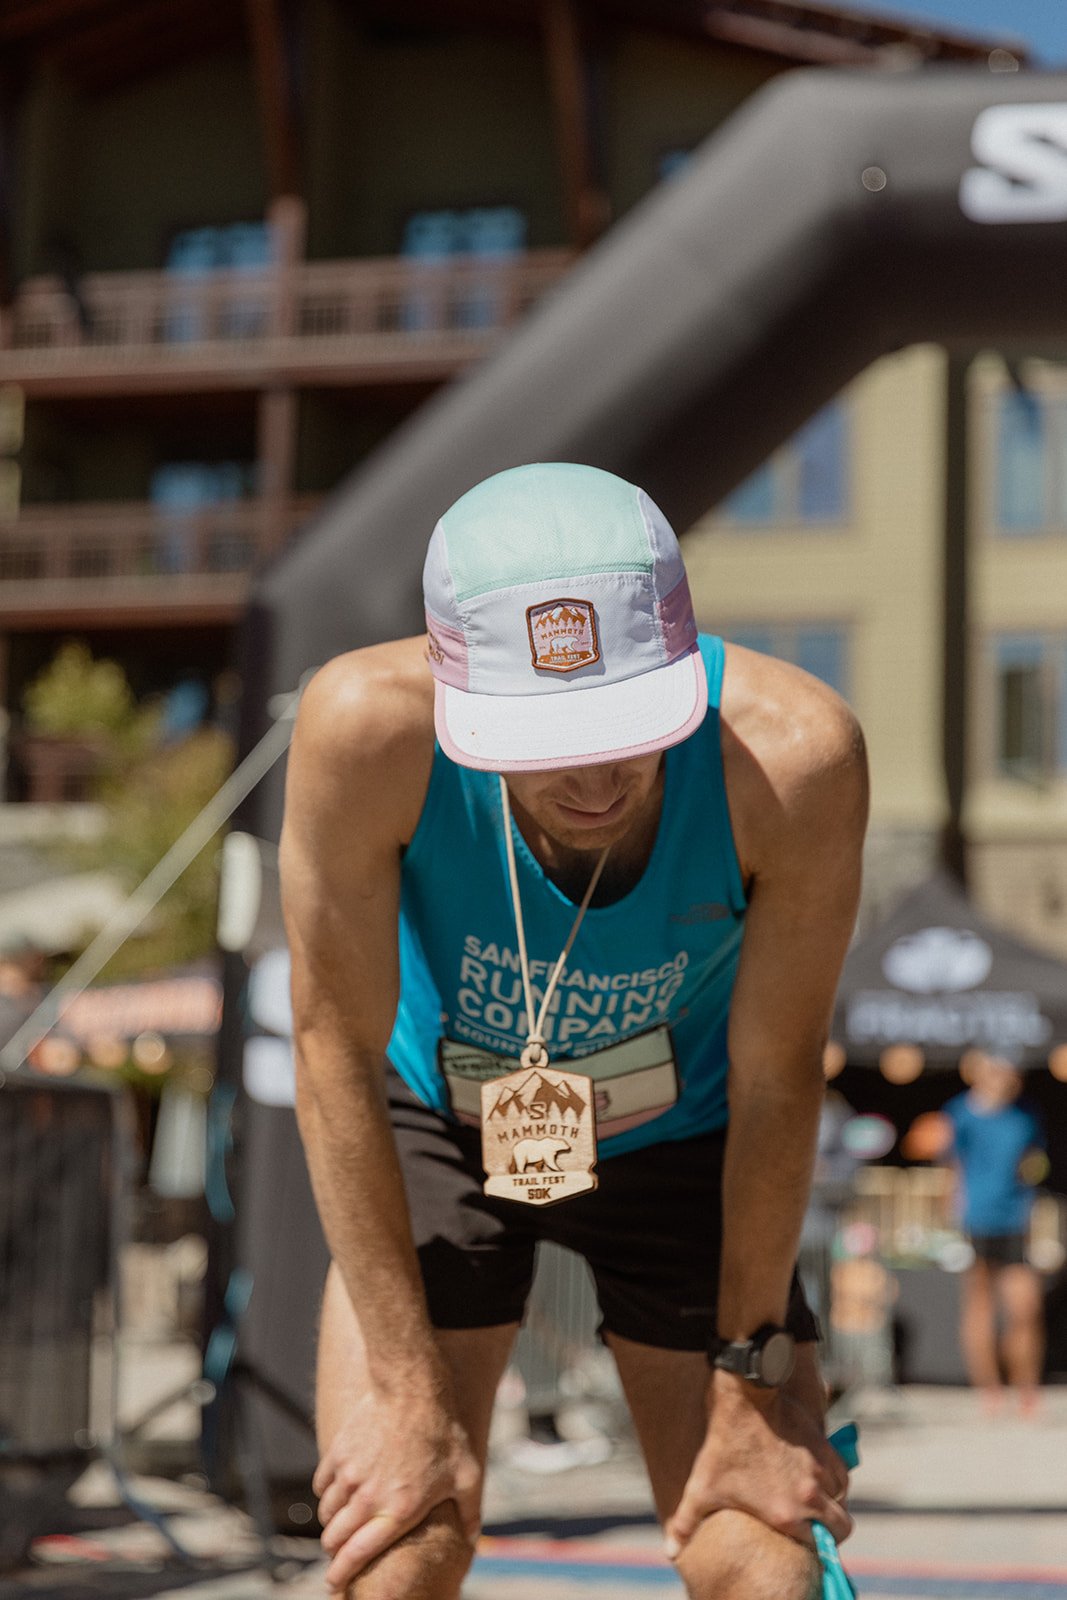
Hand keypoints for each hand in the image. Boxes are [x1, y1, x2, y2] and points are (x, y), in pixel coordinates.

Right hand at [313, 1385, 481, 1591]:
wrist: (413, 1388)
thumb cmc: (443, 1432)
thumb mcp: (467, 1475)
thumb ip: (471, 1512)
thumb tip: (474, 1540)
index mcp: (398, 1511)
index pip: (358, 1554)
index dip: (342, 1574)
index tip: (335, 1583)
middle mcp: (369, 1498)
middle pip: (335, 1539)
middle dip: (334, 1552)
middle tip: (340, 1552)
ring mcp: (350, 1475)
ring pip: (326, 1513)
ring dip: (331, 1522)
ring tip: (342, 1521)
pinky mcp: (338, 1453)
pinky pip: (321, 1485)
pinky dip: (326, 1493)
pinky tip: (338, 1490)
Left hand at [663, 1372, 851, 1558]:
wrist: (745, 1397)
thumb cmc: (723, 1444)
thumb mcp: (701, 1487)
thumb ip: (686, 1523)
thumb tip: (671, 1552)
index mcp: (787, 1515)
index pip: (820, 1548)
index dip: (815, 1550)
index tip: (805, 1545)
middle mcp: (810, 1496)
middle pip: (842, 1528)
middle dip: (833, 1533)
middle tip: (817, 1529)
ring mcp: (820, 1470)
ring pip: (843, 1499)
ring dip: (834, 1504)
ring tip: (816, 1502)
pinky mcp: (824, 1447)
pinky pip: (843, 1474)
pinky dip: (836, 1480)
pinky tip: (820, 1479)